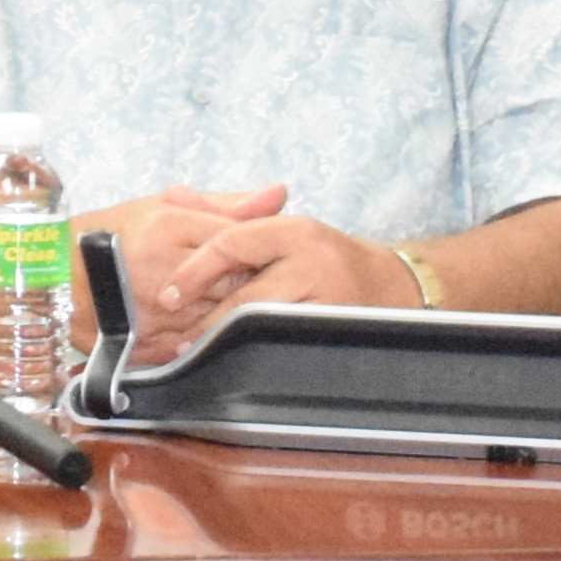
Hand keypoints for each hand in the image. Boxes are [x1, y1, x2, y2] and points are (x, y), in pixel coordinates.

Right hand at [84, 184, 292, 348]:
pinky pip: (199, 346)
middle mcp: (164, 270)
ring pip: (223, 318)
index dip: (257, 251)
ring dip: (235, 314)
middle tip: (257, 283)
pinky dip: (209, 339)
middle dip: (252, 284)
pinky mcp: (150, 345)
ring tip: (232, 305)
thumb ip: (225, 205)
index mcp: (169, 228)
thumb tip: (279, 194)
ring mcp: (158, 312)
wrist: (55, 280)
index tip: (264, 255)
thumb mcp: (164, 208)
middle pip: (237, 283)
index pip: (240, 241)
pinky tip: (208, 329)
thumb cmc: (113, 236)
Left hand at [129, 207, 403, 358]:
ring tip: (197, 353)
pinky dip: (256, 356)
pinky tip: (235, 364)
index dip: (194, 271)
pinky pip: (286, 347)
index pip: (232, 243)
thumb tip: (174, 197)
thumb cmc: (327, 257)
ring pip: (265, 325)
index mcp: (296, 230)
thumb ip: (232, 217)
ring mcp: (330, 299)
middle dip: (207, 320)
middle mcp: (315, 261)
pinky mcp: (338, 332)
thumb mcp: (286, 229)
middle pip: (246, 295)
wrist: (393, 285)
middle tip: (176, 337)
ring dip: (227, 342)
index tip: (167, 294)